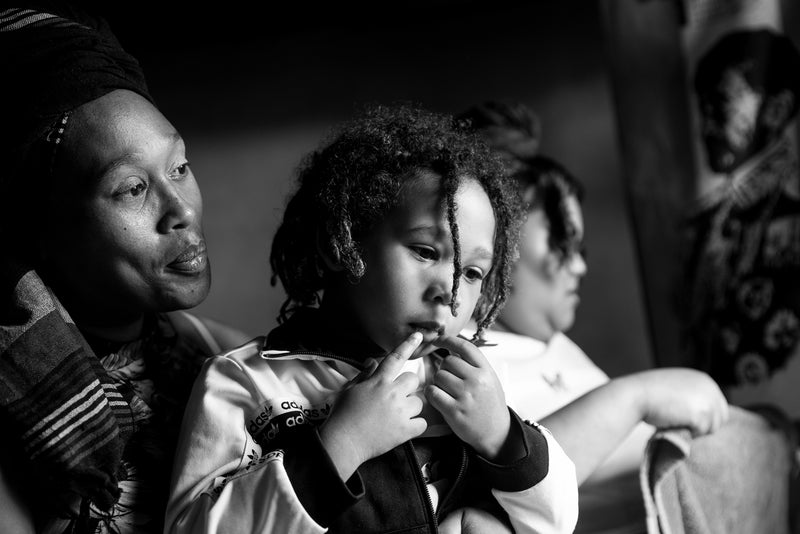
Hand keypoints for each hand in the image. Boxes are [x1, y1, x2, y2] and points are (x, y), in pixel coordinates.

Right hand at [320, 332, 426, 479]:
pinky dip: (415, 426)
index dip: (408, 344)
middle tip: (394, 398)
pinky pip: (422, 423)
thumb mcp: (349, 389)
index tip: (419, 335)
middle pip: (413, 380)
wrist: (343, 443)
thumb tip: (373, 361)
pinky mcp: (406, 430)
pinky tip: (403, 428)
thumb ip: (364, 374)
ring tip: (395, 416)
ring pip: (419, 402)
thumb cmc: (342, 415)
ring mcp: (400, 412)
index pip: (396, 358)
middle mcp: (392, 393)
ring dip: (410, 407)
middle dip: (406, 387)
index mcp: (378, 381)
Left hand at [425, 335, 511, 459]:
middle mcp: (477, 381)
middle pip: (447, 361)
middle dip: (444, 368)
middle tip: (449, 379)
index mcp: (486, 371)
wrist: (497, 433)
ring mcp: (465, 396)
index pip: (464, 347)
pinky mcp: (454, 411)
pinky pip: (433, 392)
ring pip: (438, 376)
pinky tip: (438, 397)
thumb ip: (474, 365)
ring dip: (438, 382)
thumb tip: (451, 348)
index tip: (438, 340)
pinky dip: (432, 393)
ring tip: (447, 391)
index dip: (448, 340)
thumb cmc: (490, 404)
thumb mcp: (489, 380)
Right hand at [625, 368, 728, 436]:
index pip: (717, 406)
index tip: (683, 417)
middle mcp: (710, 387)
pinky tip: (672, 421)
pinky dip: (687, 432)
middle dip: (701, 424)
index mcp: (704, 379)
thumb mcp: (675, 388)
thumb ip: (690, 396)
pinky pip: (701, 432)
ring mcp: (708, 400)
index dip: (702, 416)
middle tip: (678, 420)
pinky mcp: (702, 414)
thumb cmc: (648, 393)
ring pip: (712, 427)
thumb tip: (700, 417)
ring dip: (694, 429)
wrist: (635, 394)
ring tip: (673, 419)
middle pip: (719, 418)